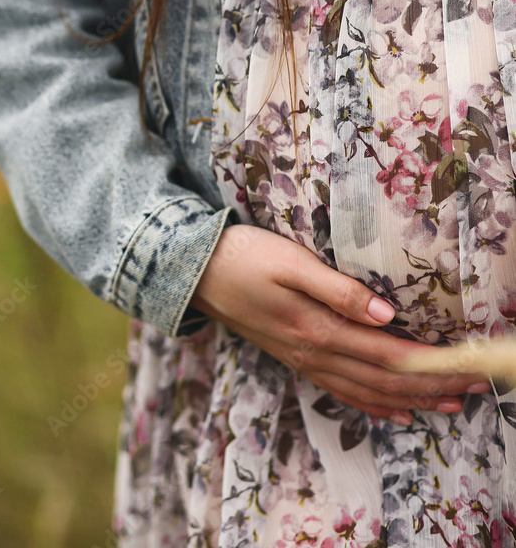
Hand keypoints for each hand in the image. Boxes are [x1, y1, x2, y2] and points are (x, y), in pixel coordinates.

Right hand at [189, 223, 490, 423]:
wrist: (195, 273)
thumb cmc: (244, 257)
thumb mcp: (290, 262)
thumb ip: (337, 289)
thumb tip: (385, 314)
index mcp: (318, 329)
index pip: (388, 355)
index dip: (431, 365)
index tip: (467, 368)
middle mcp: (314, 353)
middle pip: (384, 379)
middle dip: (431, 387)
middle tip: (472, 389)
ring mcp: (303, 359)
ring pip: (367, 391)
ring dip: (410, 400)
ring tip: (447, 405)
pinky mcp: (295, 357)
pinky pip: (341, 391)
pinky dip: (373, 405)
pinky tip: (393, 411)